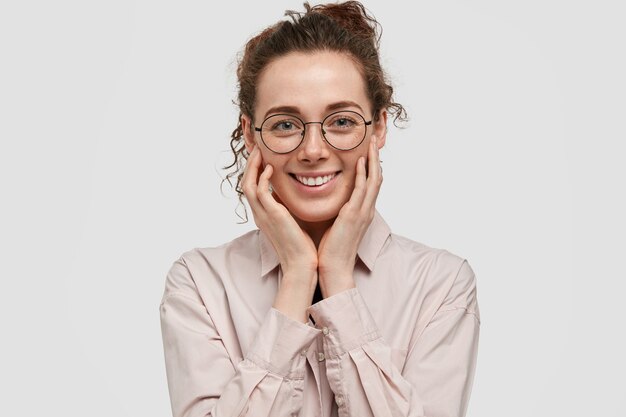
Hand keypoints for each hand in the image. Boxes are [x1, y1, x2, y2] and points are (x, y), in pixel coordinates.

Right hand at [241, 146, 317, 274]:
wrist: (302, 265)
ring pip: (248, 185)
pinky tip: (271, 168)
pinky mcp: (272, 216)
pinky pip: (260, 191)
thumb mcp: (292, 223)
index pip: (252, 189)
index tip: (262, 158)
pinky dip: (262, 178)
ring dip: (253, 166)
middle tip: (257, 149)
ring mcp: (263, 215)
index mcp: (264, 216)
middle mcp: (260, 215)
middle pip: (245, 183)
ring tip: (260, 152)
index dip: (254, 172)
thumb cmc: (301, 247)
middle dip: (250, 165)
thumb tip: (292, 198)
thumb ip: (288, 209)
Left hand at [317, 135, 382, 297]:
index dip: (372, 168)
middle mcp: (366, 211)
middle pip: (377, 179)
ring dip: (373, 161)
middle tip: (374, 141)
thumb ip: (338, 211)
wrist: (334, 268)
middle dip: (376, 159)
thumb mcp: (337, 225)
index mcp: (362, 213)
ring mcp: (362, 213)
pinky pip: (361, 190)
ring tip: (371, 145)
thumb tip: (331, 200)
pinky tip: (360, 162)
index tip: (368, 152)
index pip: (371, 185)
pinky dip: (363, 174)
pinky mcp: (354, 215)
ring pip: (373, 181)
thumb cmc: (332, 249)